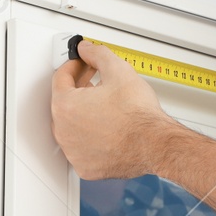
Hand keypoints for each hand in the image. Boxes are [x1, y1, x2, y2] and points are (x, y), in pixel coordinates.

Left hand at [50, 40, 173, 179]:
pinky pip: (82, 148)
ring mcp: (73, 151)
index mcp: (65, 106)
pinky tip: (105, 128)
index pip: (60, 78)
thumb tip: (87, 48)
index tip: (83, 64)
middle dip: (78, 89)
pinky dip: (89, 138)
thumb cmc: (138, 115)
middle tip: (94, 80)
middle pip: (64, 103)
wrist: (155, 144)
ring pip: (72, 127)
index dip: (74, 66)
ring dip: (82, 114)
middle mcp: (63, 131)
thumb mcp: (119, 71)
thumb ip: (97, 54)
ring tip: (103, 104)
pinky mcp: (85, 166)